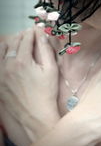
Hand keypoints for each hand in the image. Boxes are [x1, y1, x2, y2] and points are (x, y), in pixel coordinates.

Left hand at [0, 27, 59, 141]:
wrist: (35, 115)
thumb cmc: (46, 92)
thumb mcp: (51, 69)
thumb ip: (45, 50)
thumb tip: (42, 35)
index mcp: (23, 61)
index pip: (25, 40)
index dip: (31, 33)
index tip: (35, 30)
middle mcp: (8, 65)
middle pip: (13, 43)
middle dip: (21, 36)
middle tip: (27, 34)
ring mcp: (0, 74)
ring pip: (1, 51)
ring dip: (9, 44)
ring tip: (16, 42)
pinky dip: (1, 55)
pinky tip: (6, 55)